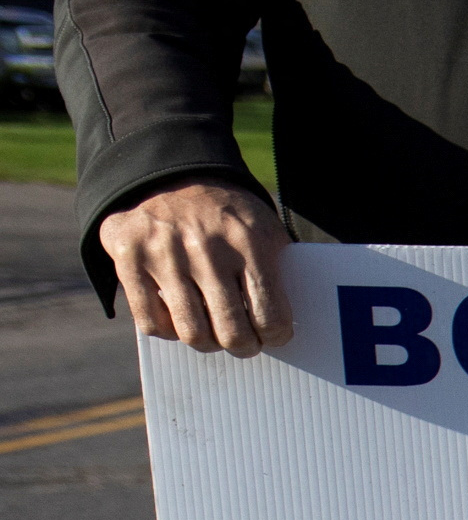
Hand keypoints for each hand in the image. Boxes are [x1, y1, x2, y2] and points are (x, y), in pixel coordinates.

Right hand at [99, 181, 294, 354]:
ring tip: (213, 334)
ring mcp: (163, 253)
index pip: (269, 316)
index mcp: (247, 241)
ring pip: (191, 331)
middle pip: (230, 330)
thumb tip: (286, 324)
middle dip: (242, 346)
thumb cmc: (227, 214)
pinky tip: (178, 321)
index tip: (272, 335)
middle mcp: (204, 248)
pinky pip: (150, 321)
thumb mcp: (264, 229)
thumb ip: (279, 270)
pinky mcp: (129, 257)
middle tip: (243, 341)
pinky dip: (167, 331)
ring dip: (206, 342)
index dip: (275, 336)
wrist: (170, 174)